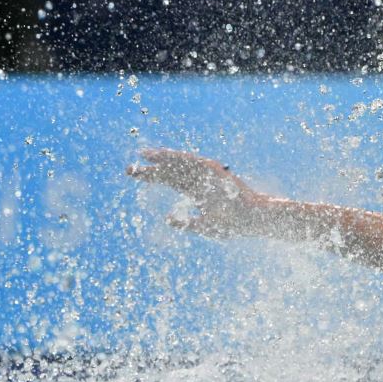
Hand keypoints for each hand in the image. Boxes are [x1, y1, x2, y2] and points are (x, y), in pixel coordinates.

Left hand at [126, 147, 255, 237]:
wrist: (253, 219)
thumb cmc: (232, 224)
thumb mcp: (204, 226)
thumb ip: (185, 223)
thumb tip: (166, 218)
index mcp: (196, 191)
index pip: (170, 180)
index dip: (152, 176)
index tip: (134, 173)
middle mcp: (198, 180)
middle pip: (170, 171)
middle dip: (151, 168)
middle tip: (129, 167)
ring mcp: (206, 175)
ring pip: (180, 163)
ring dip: (163, 158)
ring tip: (145, 155)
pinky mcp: (215, 172)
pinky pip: (195, 162)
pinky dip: (181, 158)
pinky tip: (165, 156)